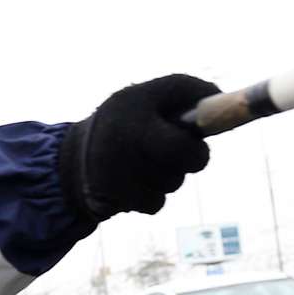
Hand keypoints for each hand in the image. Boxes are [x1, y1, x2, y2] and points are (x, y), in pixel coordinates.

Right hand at [59, 74, 216, 220]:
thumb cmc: (124, 123)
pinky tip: (133, 182)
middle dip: (195, 157)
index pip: (183, 121)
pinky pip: (156, 202)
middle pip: (189, 156)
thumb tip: (222, 98)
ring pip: (174, 181)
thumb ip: (185, 92)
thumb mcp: (145, 97)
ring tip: (144, 162)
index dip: (203, 132)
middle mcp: (123, 137)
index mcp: (134, 105)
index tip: (203, 139)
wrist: (71, 161)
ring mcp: (116, 171)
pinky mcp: (111, 198)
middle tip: (186, 151)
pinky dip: (151, 195)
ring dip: (168, 175)